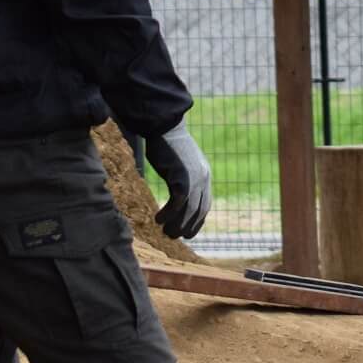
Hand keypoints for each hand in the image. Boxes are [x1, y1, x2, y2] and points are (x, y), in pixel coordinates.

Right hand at [144, 122, 212, 240]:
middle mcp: (203, 179)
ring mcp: (194, 179)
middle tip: (173, 236)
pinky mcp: (182, 178)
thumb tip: (178, 190)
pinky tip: (158, 219)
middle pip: (199, 211)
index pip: (205, 204)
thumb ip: (183, 176)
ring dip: (177, 224)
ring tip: (165, 232)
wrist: (165, 126)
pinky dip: (168, 214)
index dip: (197, 220)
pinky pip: (177, 203)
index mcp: (205, 175)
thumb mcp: (181, 163)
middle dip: (187, 227)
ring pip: (188, 211)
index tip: (188, 232)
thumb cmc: (168, 144)